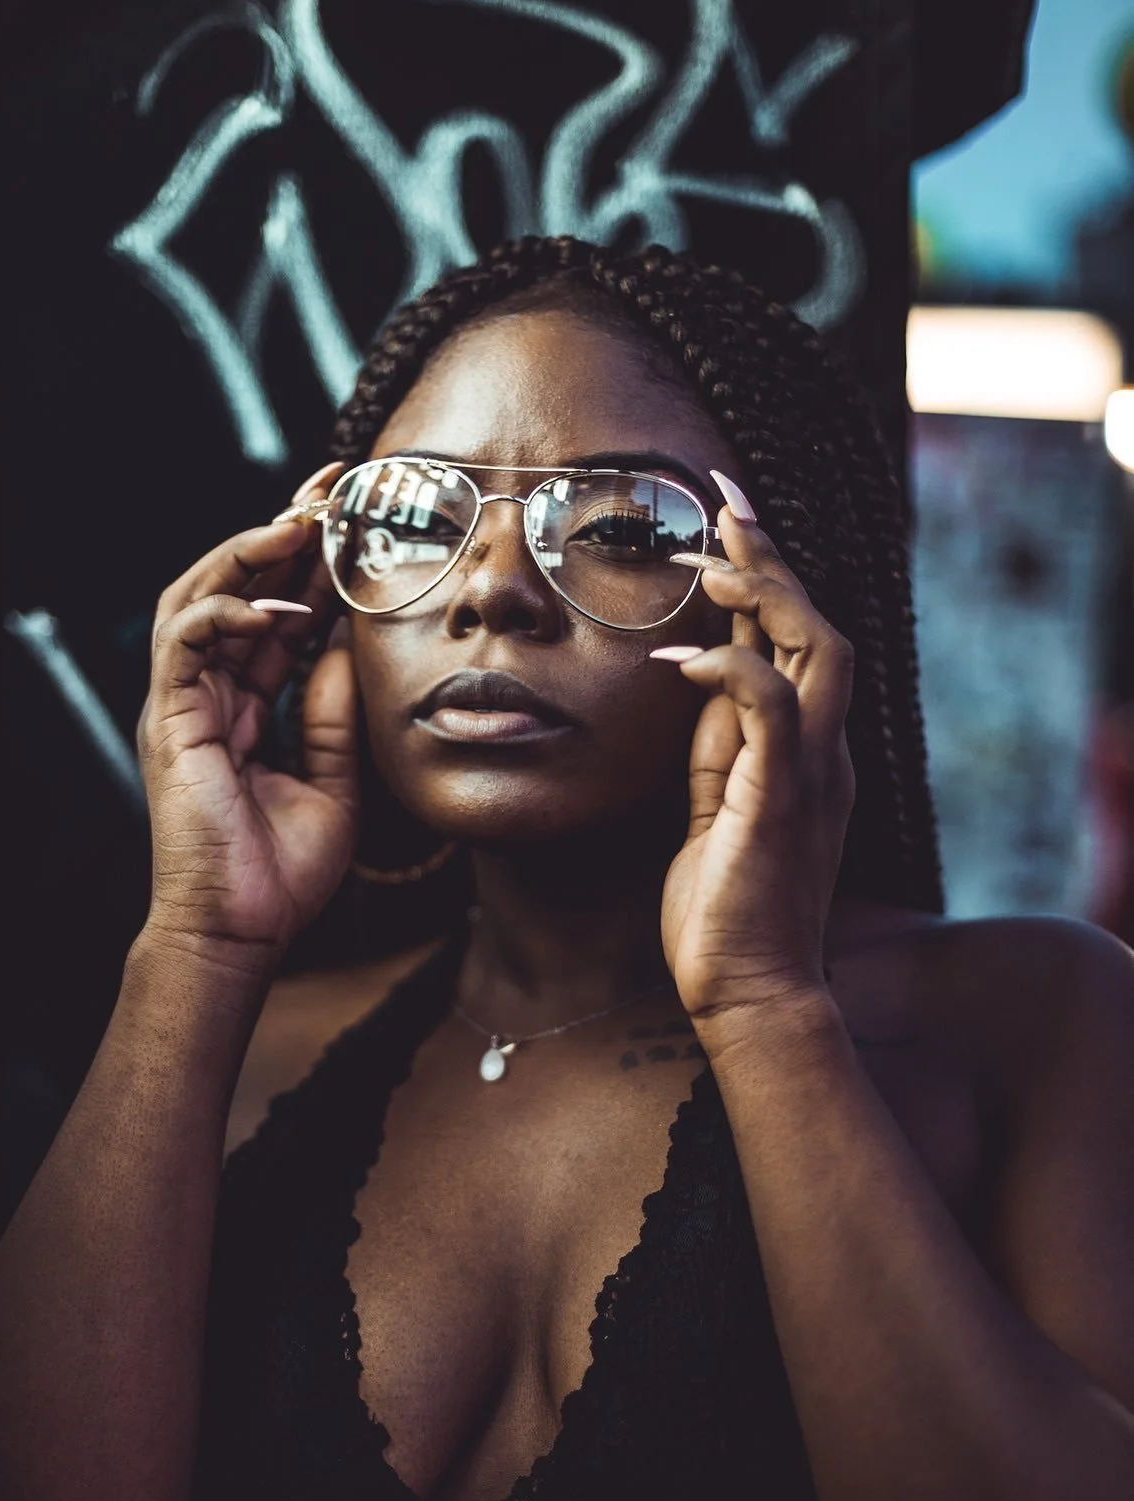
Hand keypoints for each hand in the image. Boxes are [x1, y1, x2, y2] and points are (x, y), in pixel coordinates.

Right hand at [137, 463, 357, 958]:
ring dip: (247, 553)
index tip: (352, 524)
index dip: (308, 568)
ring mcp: (182, 704)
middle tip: (328, 491)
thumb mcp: (332, 783)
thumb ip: (333, 715)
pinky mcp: (168, 719)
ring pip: (198, 595)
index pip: (274, 616)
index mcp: (244, 708)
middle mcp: (208, 695)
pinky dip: (226, 610)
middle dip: (279, 534)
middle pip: (234, 589)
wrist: (239, 932)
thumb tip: (346, 649)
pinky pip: (184, 638)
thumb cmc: (279, 875)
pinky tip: (276, 605)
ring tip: (298, 522)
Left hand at [656, 499, 854, 1035]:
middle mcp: (824, 755)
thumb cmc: (724, 915)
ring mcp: (811, 775)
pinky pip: (769, 707)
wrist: (747, 994)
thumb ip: (719, 751)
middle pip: (819, 625)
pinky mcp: (781, 801)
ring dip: (762, 596)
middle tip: (725, 506)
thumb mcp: (713, 812)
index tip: (730, 524)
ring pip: (816, 648)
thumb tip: (698, 687)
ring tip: (708, 567)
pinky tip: (677, 660)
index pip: (799, 645)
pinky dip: (727, 669)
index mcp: (809, 755)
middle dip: (771, 559)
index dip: (769, 578)